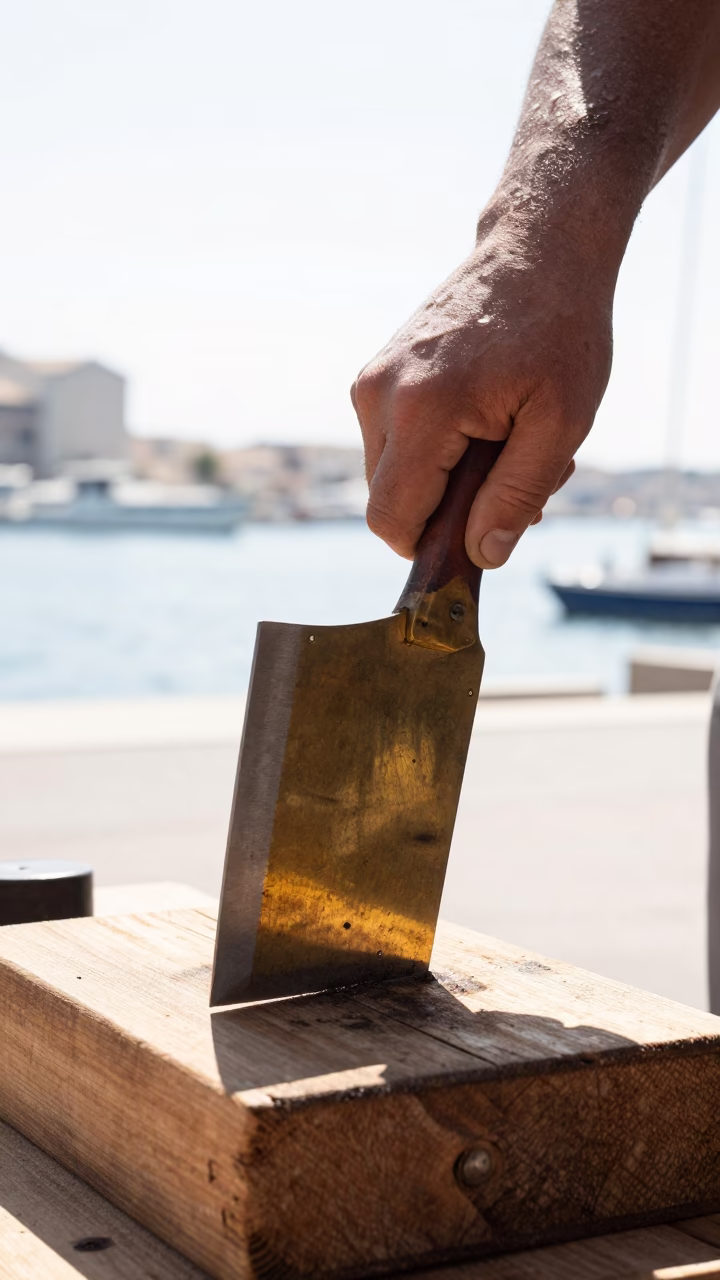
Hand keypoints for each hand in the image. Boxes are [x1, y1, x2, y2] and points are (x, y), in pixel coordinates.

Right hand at [351, 210, 614, 566]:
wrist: (539, 248)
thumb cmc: (560, 330)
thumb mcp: (562, 422)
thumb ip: (518, 495)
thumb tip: (483, 555)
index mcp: (421, 409)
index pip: (392, 520)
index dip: (429, 547)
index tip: (479, 537)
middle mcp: (379, 394)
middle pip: (389, 503)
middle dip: (447, 511)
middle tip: (513, 475)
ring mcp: (371, 381)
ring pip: (391, 477)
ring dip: (445, 481)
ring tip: (504, 440)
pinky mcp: (377, 374)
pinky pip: (394, 444)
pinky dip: (437, 452)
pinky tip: (485, 422)